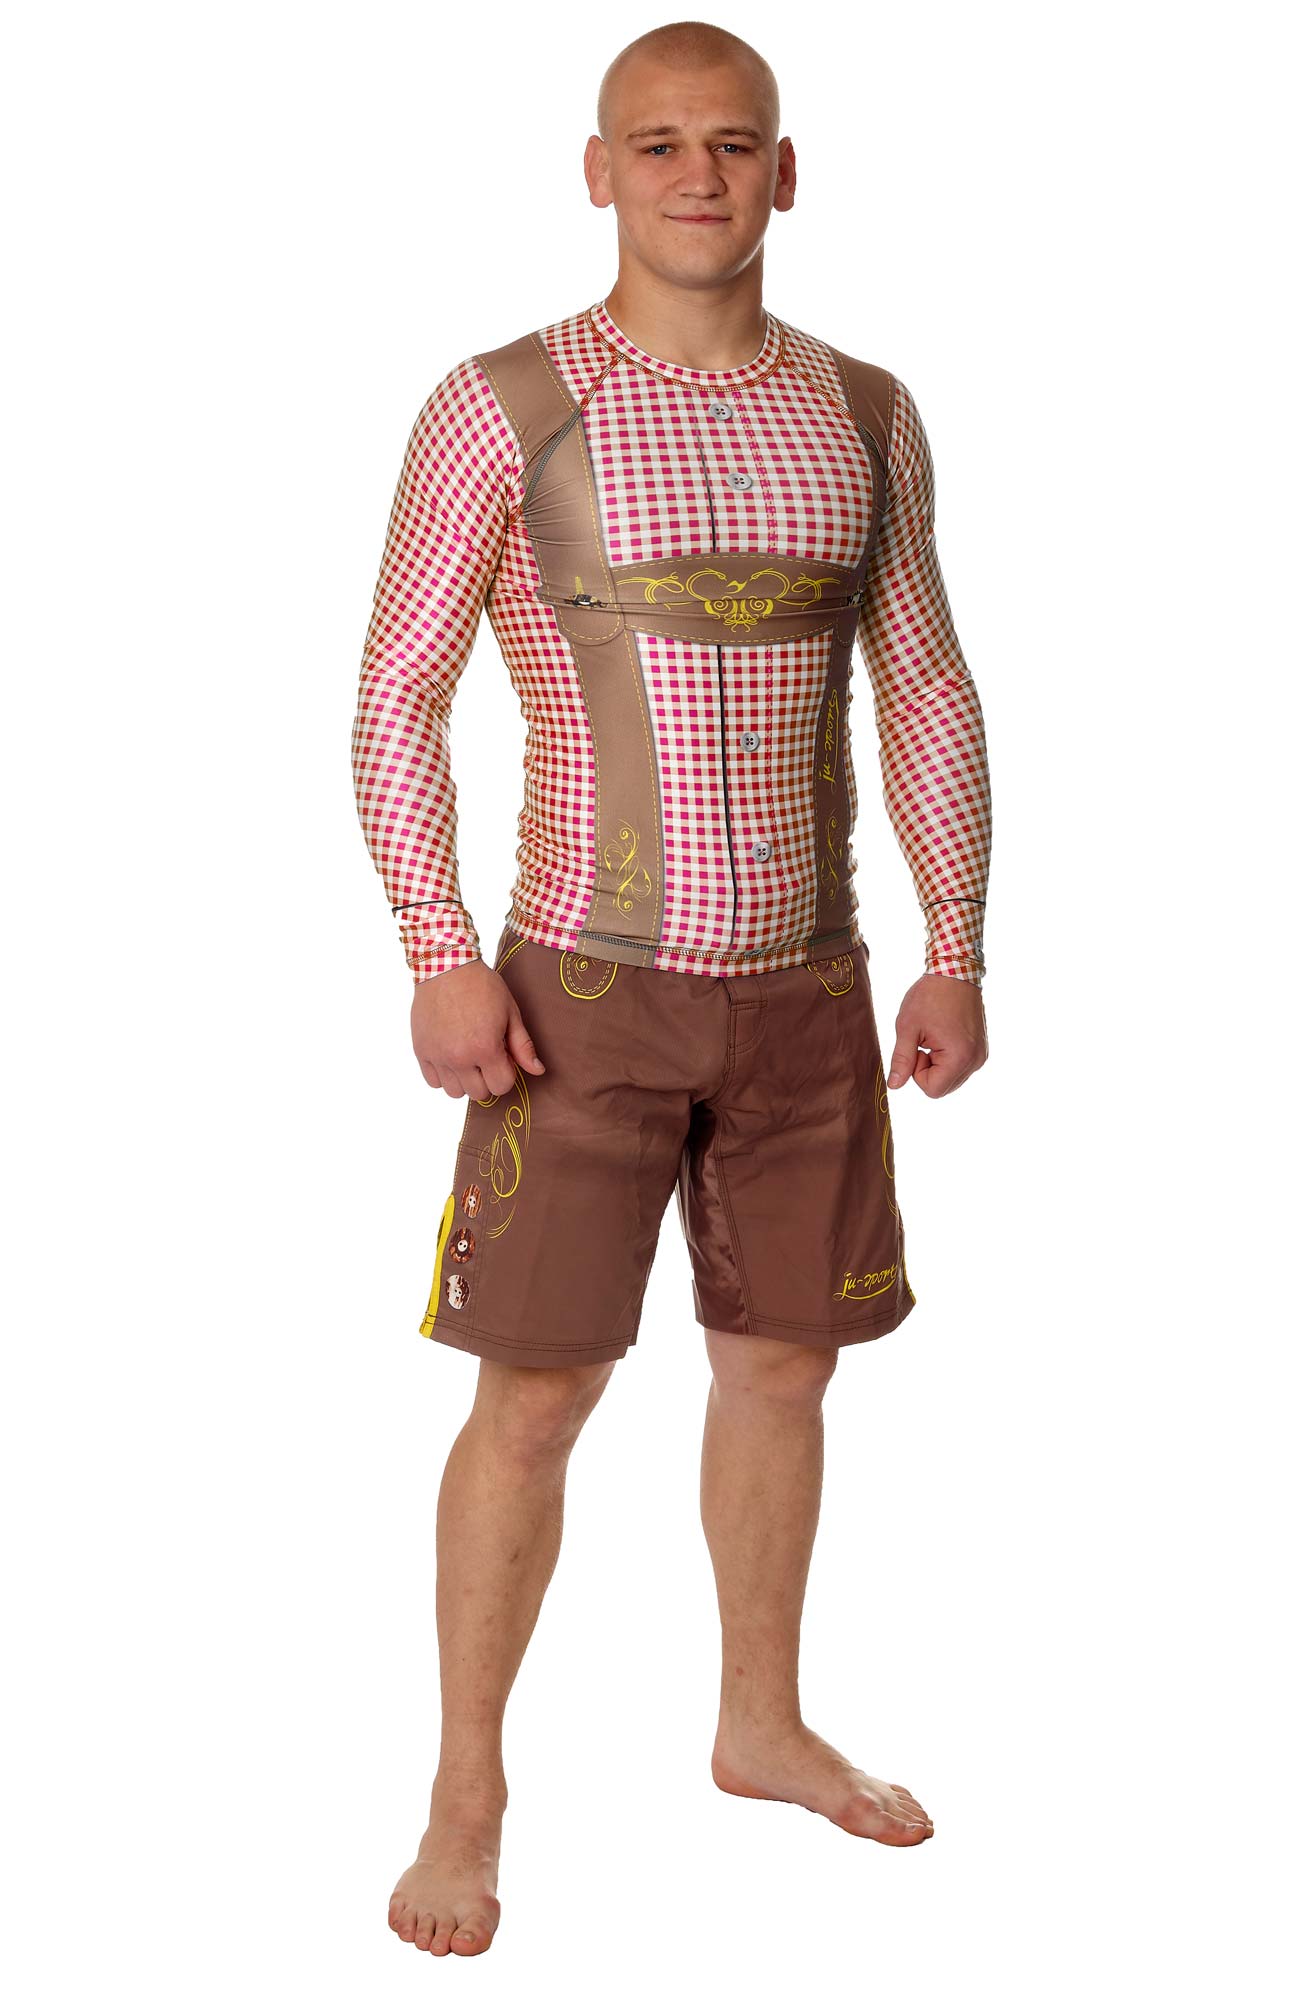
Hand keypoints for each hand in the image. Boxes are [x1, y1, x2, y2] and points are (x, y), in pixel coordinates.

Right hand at [411, 959, 546, 1099]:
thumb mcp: (510, 1012)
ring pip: (455, 1092)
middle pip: (479, 1093)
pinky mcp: (421, 1051)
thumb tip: (538, 1070)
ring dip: (465, 1080)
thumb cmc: (481, 986)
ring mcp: (438, 1056)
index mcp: (485, 1048)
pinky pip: (433, 1082)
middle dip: (487, 1078)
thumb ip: (523, 1045)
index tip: (503, 1056)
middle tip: (485, 1055)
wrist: (446, 966)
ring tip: (467, 1057)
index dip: (507, 1073)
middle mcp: (459, 1057)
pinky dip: (443, 1075)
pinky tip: (450, 1056)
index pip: (501, 1086)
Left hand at [886, 973, 987, 1098]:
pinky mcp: (981, 1049)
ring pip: (950, 1079)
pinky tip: (944, 1035)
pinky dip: (947, 1058)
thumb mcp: (908, 1027)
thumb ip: (902, 1060)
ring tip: (934, 1036)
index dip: (917, 1073)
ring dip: (937, 1064)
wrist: (955, 972)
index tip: (918, 1047)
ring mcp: (981, 1055)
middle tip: (924, 1042)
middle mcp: (975, 1061)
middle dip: (928, 1070)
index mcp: (959, 1058)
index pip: (933, 1090)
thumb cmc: (930, 996)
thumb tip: (894, 1086)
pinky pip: (959, 1067)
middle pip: (943, 1087)